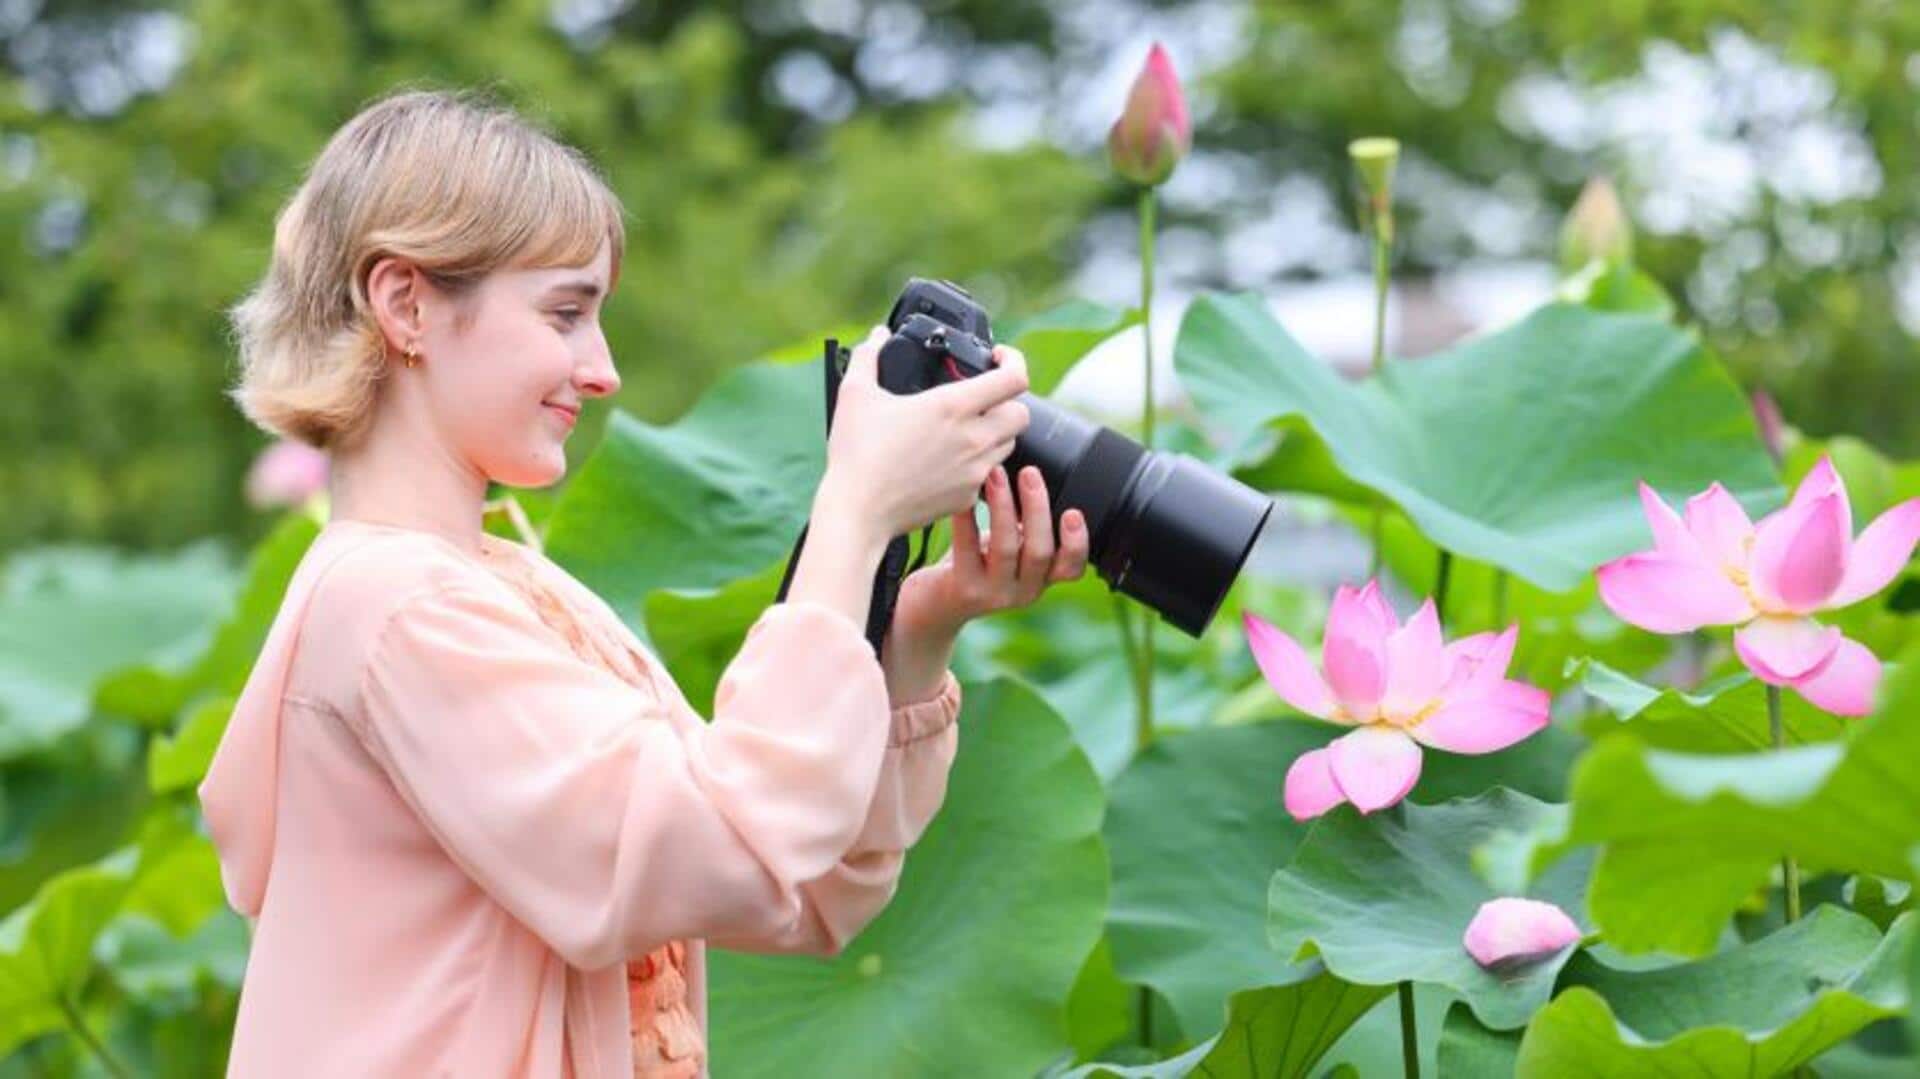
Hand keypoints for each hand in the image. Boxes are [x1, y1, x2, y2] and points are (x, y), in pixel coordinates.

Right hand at [818, 326, 1031, 541]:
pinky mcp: (967, 497)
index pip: (1015, 379)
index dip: (1014, 361)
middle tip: (983, 398)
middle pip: (1022, 413)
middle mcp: (973, 438)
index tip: (997, 358)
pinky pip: (988, 474)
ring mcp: (974, 471)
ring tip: (966, 428)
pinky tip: (950, 459)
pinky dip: (978, 463)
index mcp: (953, 407)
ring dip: (996, 432)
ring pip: (1010, 444)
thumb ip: (868, 356)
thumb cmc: (857, 454)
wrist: (858, 512)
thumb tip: (876, 335)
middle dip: (1008, 400)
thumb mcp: (855, 394)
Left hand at [890, 462, 1091, 642]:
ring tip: (995, 474)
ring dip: (1002, 506)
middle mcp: (1024, 591)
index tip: (1072, 512)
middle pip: (1039, 552)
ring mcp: (994, 594)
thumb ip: (1029, 527)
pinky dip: (966, 518)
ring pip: (1005, 548)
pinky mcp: (965, 589)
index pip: (1071, 568)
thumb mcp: (1012, 548)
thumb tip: (1035, 475)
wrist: (935, 604)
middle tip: (1030, 472)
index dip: (1076, 543)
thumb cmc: (979, 563)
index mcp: (1042, 579)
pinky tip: (962, 495)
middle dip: (1036, 508)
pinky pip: (967, 548)